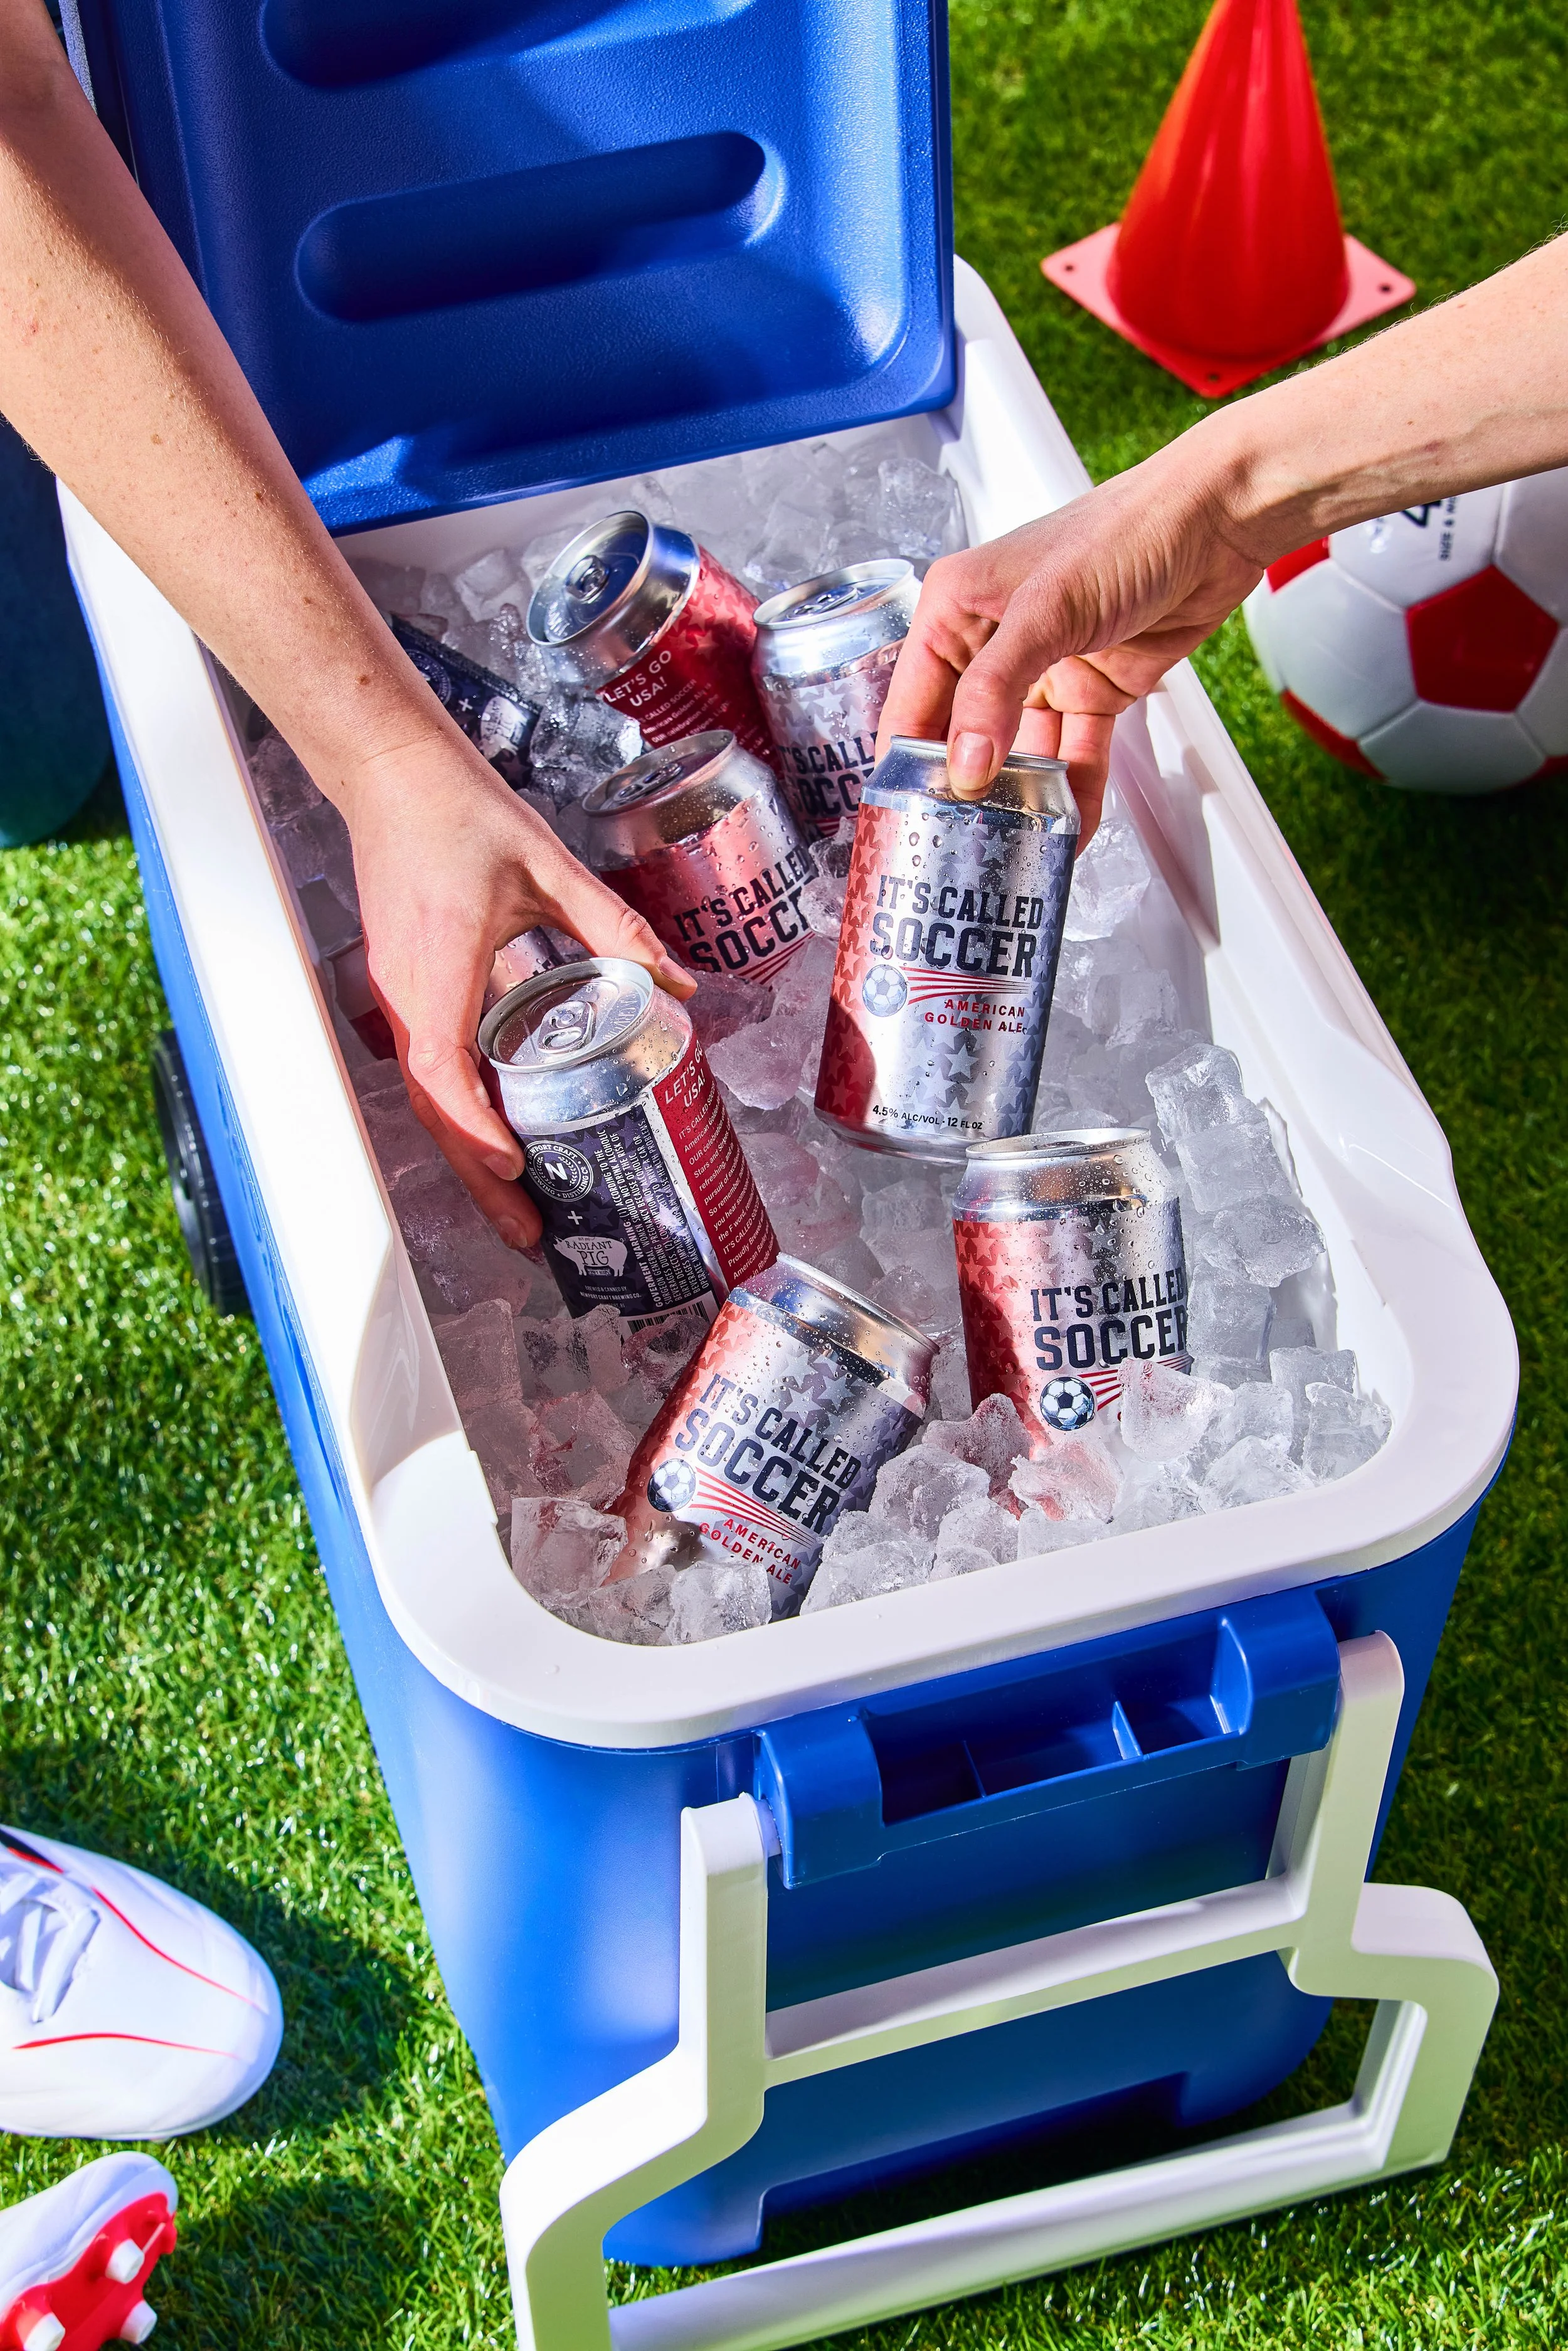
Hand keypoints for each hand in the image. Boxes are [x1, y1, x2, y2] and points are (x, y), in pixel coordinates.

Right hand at [339, 729, 692, 1248]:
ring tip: (515, 1209)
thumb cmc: (462, 814)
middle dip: (478, 1178)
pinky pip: (429, 1072)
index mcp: (439, 967)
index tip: (514, 1165)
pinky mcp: (404, 994)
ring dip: (467, 1158)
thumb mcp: (550, 865)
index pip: (444, 1071)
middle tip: (527, 1234)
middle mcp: (408, 995)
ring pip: (429, 1100)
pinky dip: (460, 1118)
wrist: (393, 776)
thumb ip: (615, 928)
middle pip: (435, 1111)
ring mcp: (399, 998)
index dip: (475, 1128)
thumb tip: (682, 985)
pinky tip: (497, 1142)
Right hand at [876, 442, 1265, 835]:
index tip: (908, 823)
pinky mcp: (1092, 689)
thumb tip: (964, 766)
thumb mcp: (1047, 609)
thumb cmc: (1128, 530)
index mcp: (956, 609)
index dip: (906, 766)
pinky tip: (1070, 831)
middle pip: (963, 736)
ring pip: (1021, 752)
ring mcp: (1043, 669)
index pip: (911, 703)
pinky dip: (1074, 792)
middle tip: (958, 850)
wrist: (1218, 521)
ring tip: (1012, 851)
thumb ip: (996, 690)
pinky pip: (1074, 753)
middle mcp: (992, 641)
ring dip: (1021, 800)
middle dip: (963, 792)